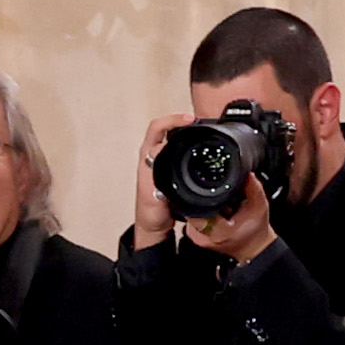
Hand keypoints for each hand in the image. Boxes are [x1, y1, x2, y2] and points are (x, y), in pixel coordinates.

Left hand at [130, 112, 188, 248]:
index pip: (157, 129)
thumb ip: (159, 180)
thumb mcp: (156, 198)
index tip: (189, 121)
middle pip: (162, 127)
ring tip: (196, 126)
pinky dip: (185, 139)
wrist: (154, 226)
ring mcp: (158, 160)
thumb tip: (164, 156)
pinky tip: (196, 141)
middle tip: (194, 119)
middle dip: (178, 119)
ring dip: (181, 128)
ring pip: (168, 135)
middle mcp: (151, 156)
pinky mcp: (166, 166)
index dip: (173, 121)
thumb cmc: (152, 214)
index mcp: (147, 159)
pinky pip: (175, 146)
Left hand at [178, 174, 274, 266]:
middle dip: (209, 200)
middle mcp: (203, 236)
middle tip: (226, 204)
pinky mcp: (196, 237)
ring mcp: (197, 238)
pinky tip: (220, 215)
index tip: (217, 193)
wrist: (252, 247)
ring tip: (224, 210)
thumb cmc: (255, 230)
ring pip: (194, 211)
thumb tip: (246, 173)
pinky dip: (206, 213)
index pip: (198, 207)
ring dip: (207, 206)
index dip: (205, 196)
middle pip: (195, 207)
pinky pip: (195, 217)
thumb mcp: (259, 206)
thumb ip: (253, 188)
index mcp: (218, 231)